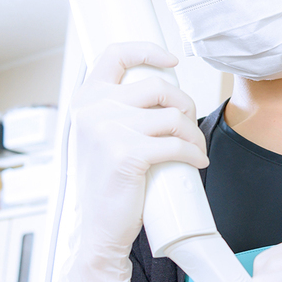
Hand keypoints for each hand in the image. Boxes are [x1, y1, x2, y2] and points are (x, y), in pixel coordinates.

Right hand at [56, 42, 208, 281]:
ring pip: (173, 116)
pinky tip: (197, 162)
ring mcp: (107, 130)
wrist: (98, 230)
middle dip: (185, 105)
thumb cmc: (106, 185)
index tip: (172, 61)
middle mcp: (91, 110)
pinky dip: (194, 153)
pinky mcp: (127, 154)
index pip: (115, 54)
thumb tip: (160, 91)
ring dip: (194, 133)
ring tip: (195, 149)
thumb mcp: (99, 138)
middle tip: (190, 127)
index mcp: (84, 100)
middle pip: (158, 87)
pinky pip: (177, 144)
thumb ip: (116, 112)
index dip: (147, 51)